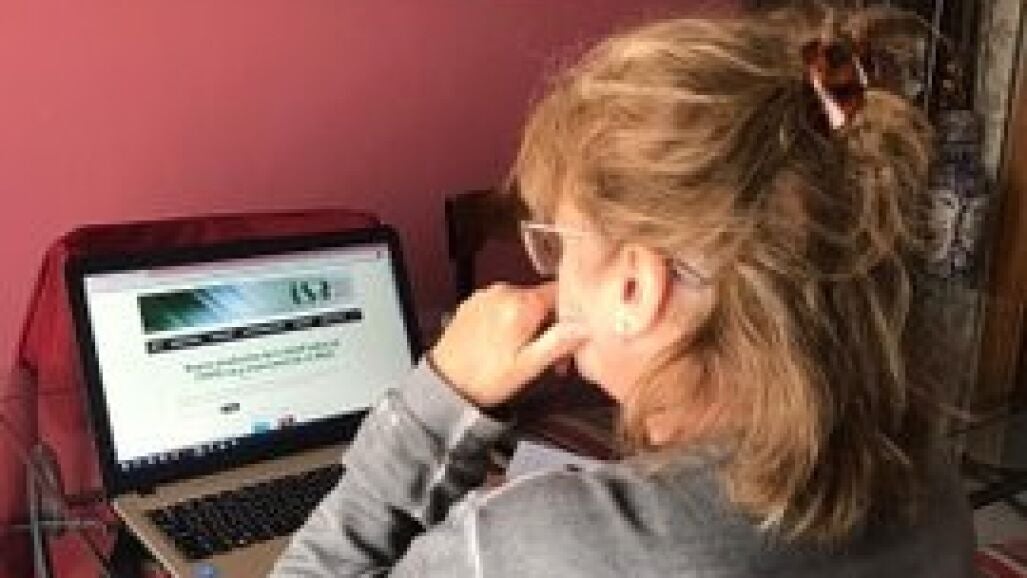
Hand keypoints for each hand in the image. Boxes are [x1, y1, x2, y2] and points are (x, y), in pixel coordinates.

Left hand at [429, 282, 586, 407]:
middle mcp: (502, 291)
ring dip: (532, 325)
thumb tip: (585, 325)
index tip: (572, 336)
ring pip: (523, 303)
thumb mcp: (528, 366)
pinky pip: (503, 305)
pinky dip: (511, 321)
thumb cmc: (484, 379)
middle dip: (552, 326)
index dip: (572, 313)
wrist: (444, 385)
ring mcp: (486, 296)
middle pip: (542, 299)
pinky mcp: (474, 303)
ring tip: (527, 355)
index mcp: (520, 304)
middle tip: (553, 359)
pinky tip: (506, 346)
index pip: (561, 291)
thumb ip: (559, 341)